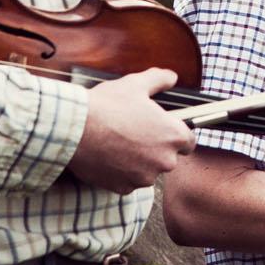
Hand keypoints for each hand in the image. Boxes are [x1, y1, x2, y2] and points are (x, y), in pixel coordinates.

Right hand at [68, 68, 196, 193]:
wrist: (75, 129)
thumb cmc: (108, 106)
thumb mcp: (136, 84)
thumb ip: (160, 79)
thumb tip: (171, 77)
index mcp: (174, 136)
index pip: (189, 142)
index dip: (177, 134)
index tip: (165, 130)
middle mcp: (165, 161)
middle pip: (167, 157)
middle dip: (155, 148)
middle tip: (135, 133)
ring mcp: (144, 177)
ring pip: (147, 171)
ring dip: (138, 161)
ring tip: (119, 143)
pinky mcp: (123, 188)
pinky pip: (128, 181)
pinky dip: (121, 172)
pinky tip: (109, 156)